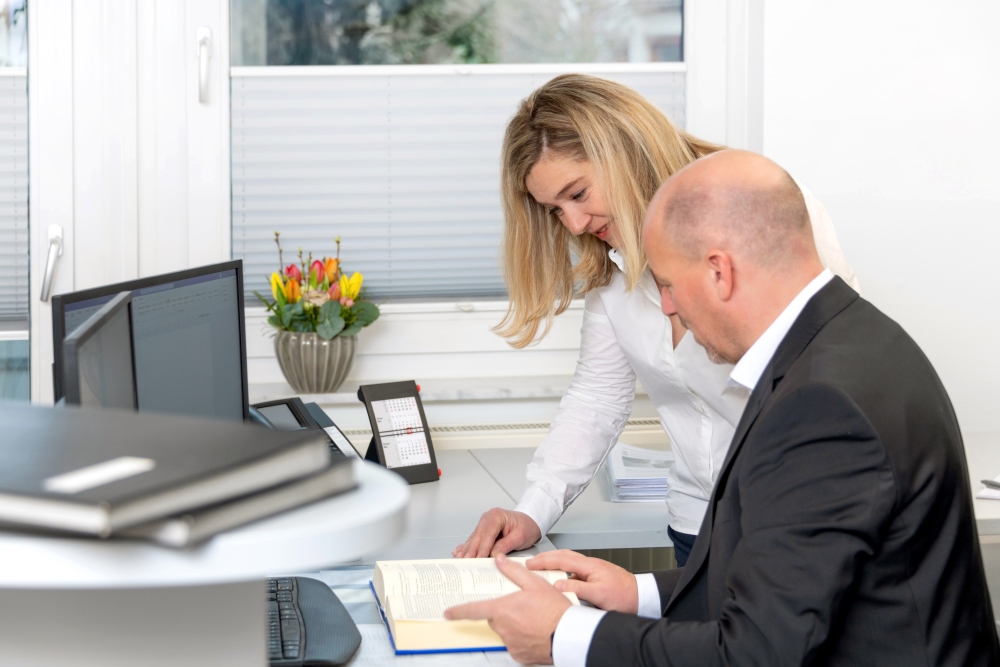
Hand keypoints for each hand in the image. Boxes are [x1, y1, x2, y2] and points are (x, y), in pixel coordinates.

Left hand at [444, 555, 570, 664]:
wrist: (569, 635)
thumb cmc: (554, 610)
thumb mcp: (535, 583)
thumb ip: (514, 571)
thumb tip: (500, 560)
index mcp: (502, 609)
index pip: (474, 610)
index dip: (458, 611)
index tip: (447, 613)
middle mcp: (503, 628)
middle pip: (495, 618)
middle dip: (505, 612)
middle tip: (524, 607)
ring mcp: (510, 644)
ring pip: (506, 631)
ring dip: (515, 625)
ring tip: (535, 619)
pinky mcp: (519, 655)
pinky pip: (516, 644)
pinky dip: (523, 638)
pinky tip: (536, 632)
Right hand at [452, 508, 541, 557]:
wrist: (531, 521)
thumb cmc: (527, 526)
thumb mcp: (520, 537)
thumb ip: (506, 545)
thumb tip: (494, 554)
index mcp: (496, 516)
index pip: (487, 535)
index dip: (482, 549)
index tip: (478, 560)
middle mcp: (487, 518)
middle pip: (477, 538)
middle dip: (471, 552)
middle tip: (466, 564)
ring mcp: (484, 524)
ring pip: (473, 539)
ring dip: (466, 550)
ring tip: (460, 560)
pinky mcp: (483, 530)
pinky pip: (474, 539)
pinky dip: (466, 547)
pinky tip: (458, 552)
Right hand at [527, 550, 637, 613]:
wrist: (642, 598)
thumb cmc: (624, 596)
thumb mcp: (598, 595)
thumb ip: (577, 588)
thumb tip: (557, 583)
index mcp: (589, 565)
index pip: (561, 559)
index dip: (544, 561)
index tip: (530, 564)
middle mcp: (591, 565)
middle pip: (564, 556)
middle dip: (546, 558)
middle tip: (530, 562)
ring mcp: (593, 570)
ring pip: (569, 562)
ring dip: (554, 563)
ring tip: (541, 568)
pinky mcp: (596, 577)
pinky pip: (575, 571)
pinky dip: (563, 571)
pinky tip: (560, 580)